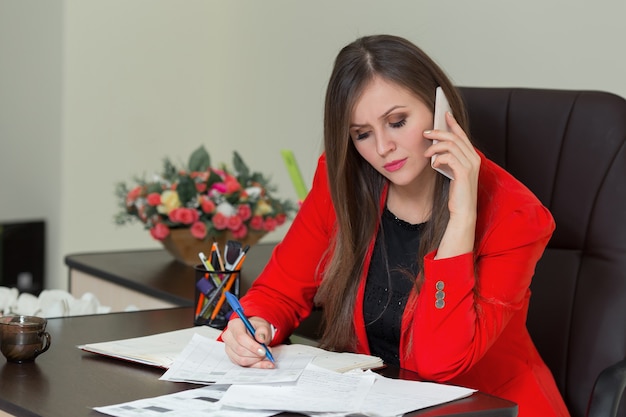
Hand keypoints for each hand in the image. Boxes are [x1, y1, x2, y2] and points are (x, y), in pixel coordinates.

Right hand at [222, 316, 274, 368]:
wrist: (255, 333)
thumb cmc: (257, 329)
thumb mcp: (263, 326)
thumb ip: (263, 331)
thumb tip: (261, 338)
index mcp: (234, 325)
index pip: (240, 337)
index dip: (252, 346)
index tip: (263, 350)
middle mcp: (228, 337)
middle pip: (240, 350)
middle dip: (255, 354)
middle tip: (266, 352)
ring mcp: (229, 348)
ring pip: (241, 359)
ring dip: (255, 360)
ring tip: (265, 355)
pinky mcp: (232, 358)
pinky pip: (243, 365)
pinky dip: (255, 365)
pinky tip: (263, 362)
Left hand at [424, 112, 479, 256]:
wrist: (462, 212)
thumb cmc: (457, 194)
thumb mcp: (452, 172)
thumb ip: (449, 159)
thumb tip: (436, 147)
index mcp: (472, 157)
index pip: (462, 135)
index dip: (453, 123)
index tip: (444, 113)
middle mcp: (474, 158)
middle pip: (456, 137)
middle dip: (439, 131)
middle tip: (426, 132)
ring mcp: (470, 165)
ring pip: (451, 145)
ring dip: (436, 146)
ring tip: (426, 152)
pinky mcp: (464, 173)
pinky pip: (449, 157)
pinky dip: (438, 158)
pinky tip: (433, 164)